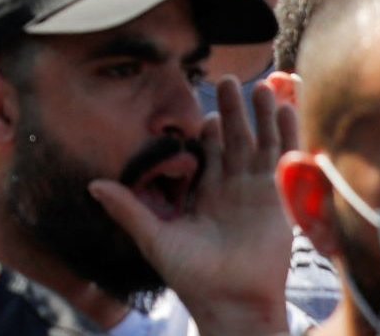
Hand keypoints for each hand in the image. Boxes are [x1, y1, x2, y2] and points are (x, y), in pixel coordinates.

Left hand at [90, 77, 296, 335]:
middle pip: (234, 140)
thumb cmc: (191, 276)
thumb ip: (127, 209)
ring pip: (260, 144)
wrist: (229, 301)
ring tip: (262, 85)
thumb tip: (91, 185)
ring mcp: (257, 192)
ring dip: (262, 116)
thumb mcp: (154, 237)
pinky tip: (287, 110)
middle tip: (227, 78)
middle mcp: (232, 188)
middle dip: (233, 111)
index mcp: (204, 194)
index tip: (200, 108)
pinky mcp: (279, 200)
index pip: (207, 152)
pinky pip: (283, 161)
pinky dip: (286, 135)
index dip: (206, 130)